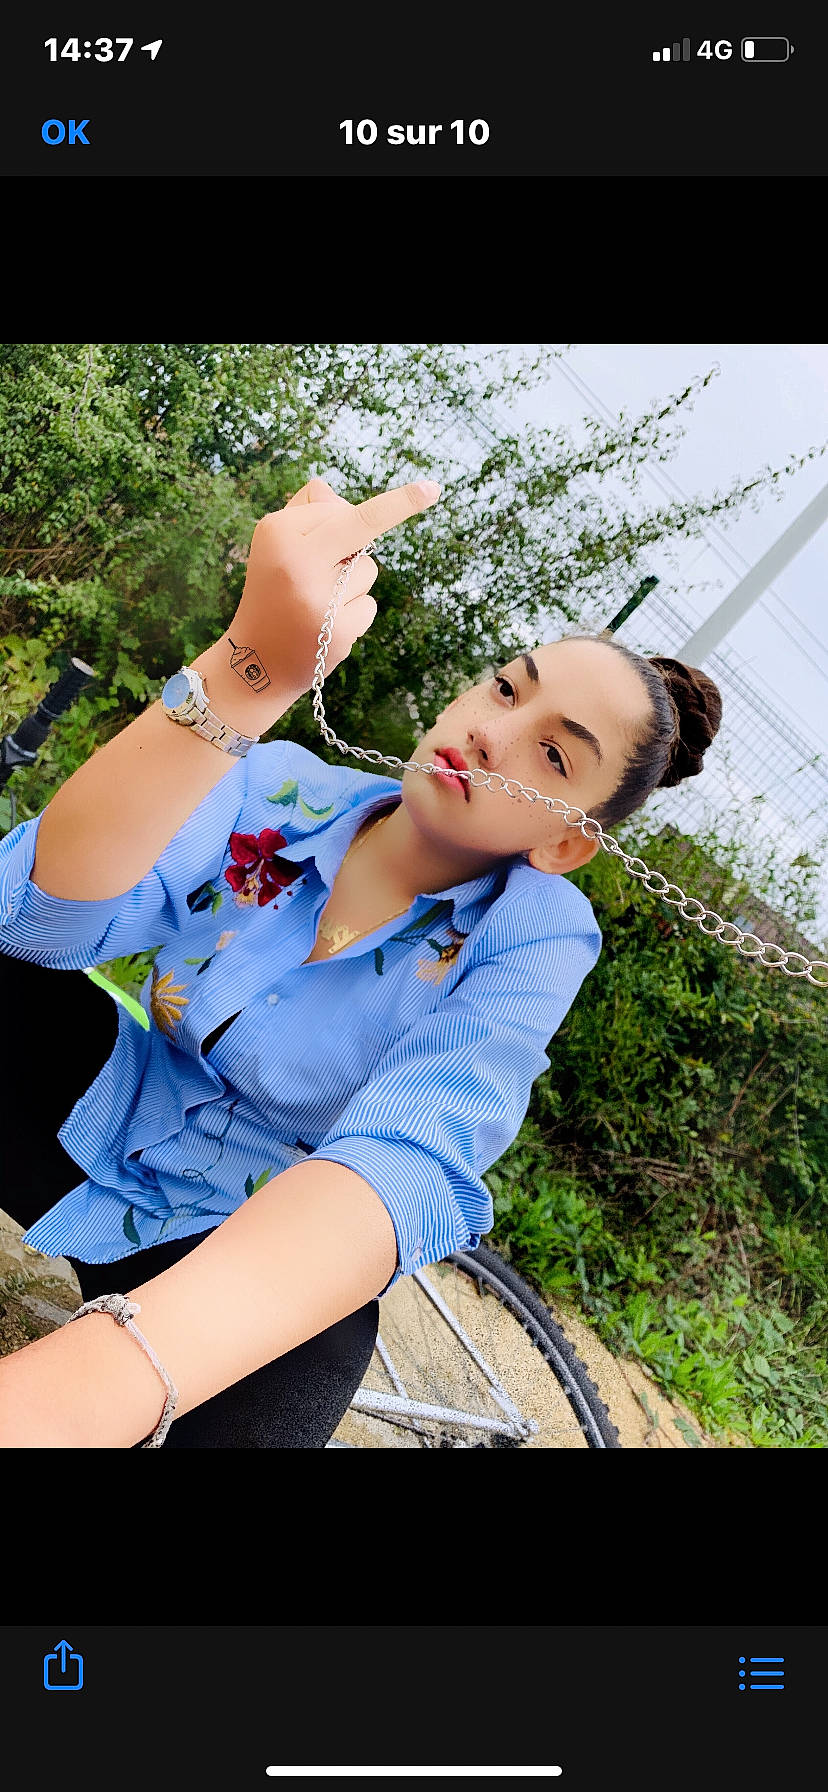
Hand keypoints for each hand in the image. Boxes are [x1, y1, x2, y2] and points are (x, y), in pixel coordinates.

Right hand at [228, 475, 440, 697]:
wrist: (257, 660)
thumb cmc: (273, 592)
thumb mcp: (276, 546)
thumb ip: (305, 512)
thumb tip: (331, 489)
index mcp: (277, 532)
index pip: (337, 508)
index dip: (362, 512)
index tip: (431, 488)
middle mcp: (296, 560)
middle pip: (361, 525)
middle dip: (391, 511)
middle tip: (421, 498)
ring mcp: (319, 598)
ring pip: (368, 569)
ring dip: (352, 582)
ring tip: (318, 602)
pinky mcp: (338, 631)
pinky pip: (369, 604)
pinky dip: (354, 613)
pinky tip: (326, 624)